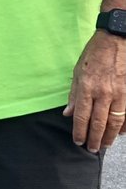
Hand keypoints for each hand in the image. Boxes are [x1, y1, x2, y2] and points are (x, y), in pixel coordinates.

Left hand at [64, 30, 125, 151]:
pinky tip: (120, 133)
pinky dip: (124, 126)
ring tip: (104, 144)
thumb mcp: (78, 71)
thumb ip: (74, 94)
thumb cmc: (94, 54)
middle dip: (94, 139)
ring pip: (115, 121)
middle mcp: (103, 92)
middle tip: (91, 149)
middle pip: (98, 122)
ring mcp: (120, 93)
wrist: (117, 39)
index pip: (81, 116)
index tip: (78, 141)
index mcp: (87, 87)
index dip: (79, 131)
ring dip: (109, 136)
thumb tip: (68, 113)